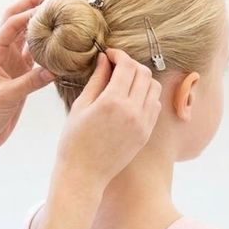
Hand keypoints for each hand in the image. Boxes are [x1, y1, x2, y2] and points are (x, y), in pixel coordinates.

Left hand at [0, 0, 56, 152]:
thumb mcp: (8, 96)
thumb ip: (30, 82)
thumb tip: (54, 69)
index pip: (11, 24)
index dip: (29, 12)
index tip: (49, 3)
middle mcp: (0, 53)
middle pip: (16, 21)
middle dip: (31, 5)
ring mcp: (10, 63)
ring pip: (26, 36)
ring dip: (40, 23)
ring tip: (60, 12)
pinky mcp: (19, 75)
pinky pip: (34, 54)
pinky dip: (45, 46)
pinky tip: (60, 41)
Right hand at [54, 49, 161, 191]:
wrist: (84, 174)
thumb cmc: (74, 141)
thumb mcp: (81, 106)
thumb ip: (96, 80)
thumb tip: (104, 59)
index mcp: (113, 102)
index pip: (127, 66)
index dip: (119, 54)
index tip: (109, 54)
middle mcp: (133, 111)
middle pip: (144, 73)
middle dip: (131, 64)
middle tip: (116, 65)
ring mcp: (143, 123)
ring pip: (154, 87)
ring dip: (141, 78)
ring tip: (124, 81)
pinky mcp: (146, 133)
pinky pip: (154, 105)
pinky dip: (146, 95)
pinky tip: (131, 98)